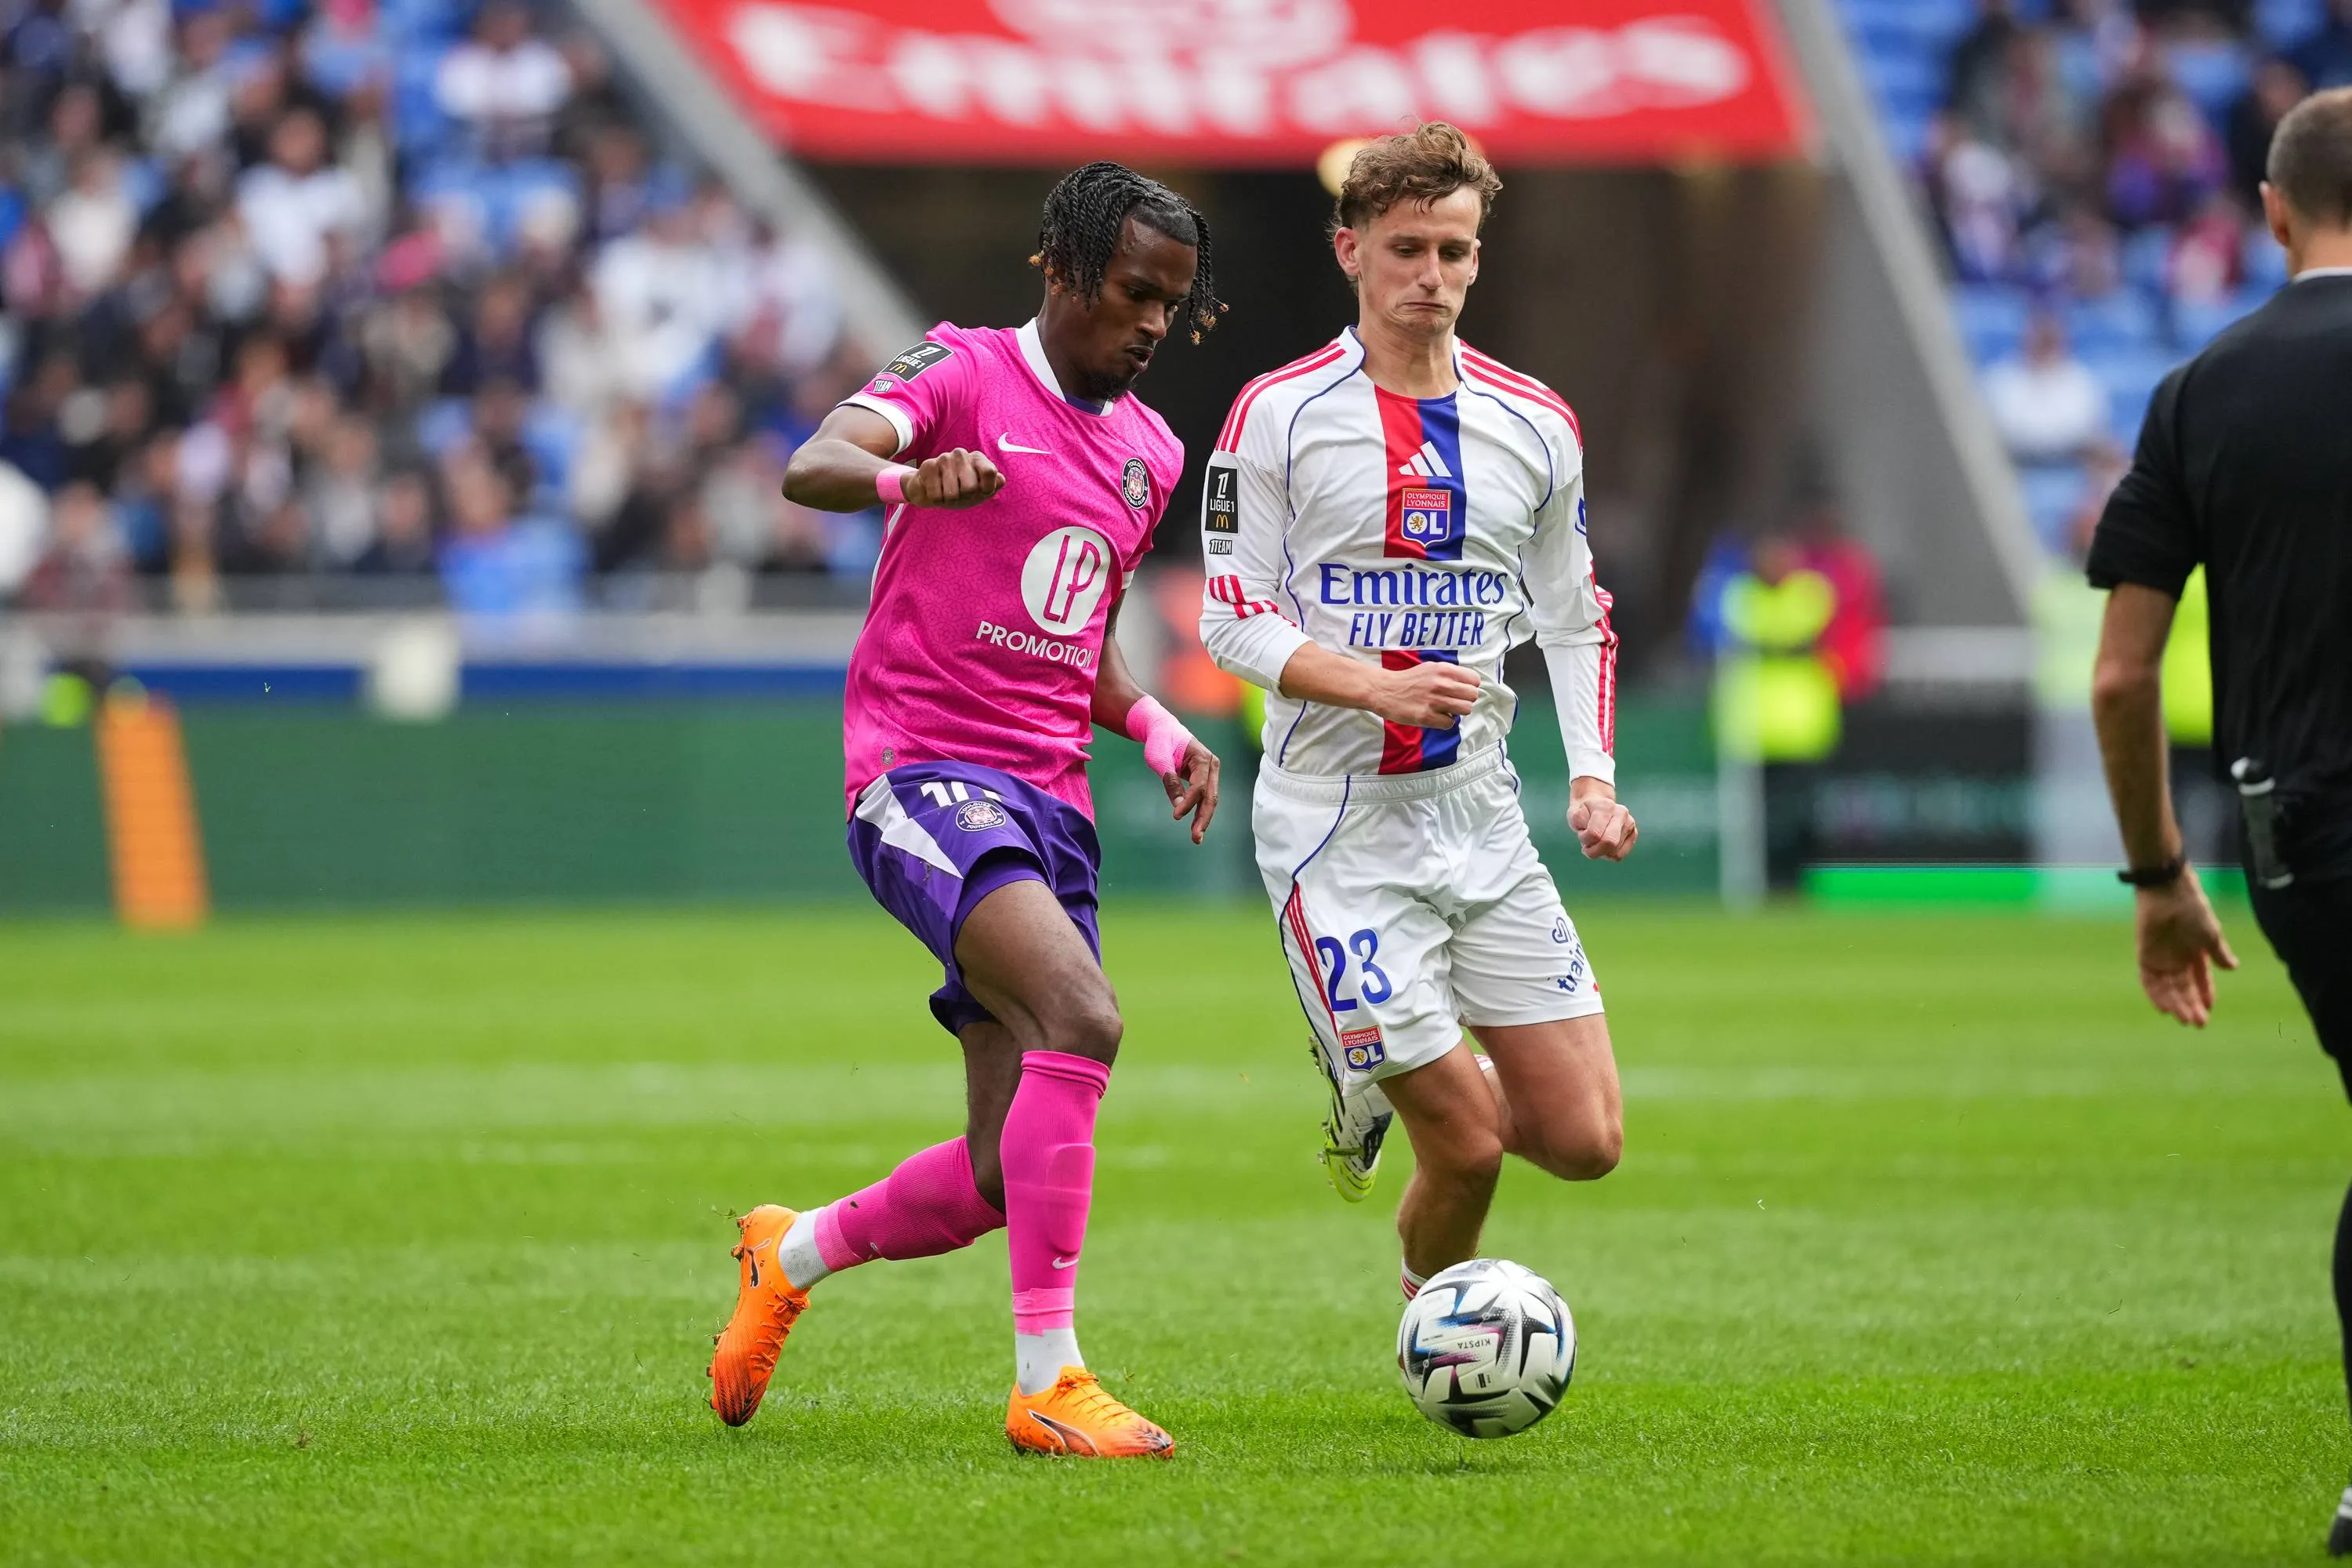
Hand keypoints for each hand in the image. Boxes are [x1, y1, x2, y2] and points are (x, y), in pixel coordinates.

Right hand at [903, 449, 1003, 508]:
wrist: (931, 490)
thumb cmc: (960, 490)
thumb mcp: (980, 491)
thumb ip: (994, 485)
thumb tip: (1000, 479)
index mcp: (977, 458)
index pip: (989, 472)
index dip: (987, 489)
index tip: (982, 492)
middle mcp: (961, 454)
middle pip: (971, 487)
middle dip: (966, 497)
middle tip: (961, 493)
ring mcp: (944, 458)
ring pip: (952, 494)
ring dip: (950, 500)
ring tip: (947, 492)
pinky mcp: (928, 466)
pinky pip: (936, 495)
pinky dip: (937, 500)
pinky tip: (936, 491)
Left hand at [1164, 737, 1220, 844]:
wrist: (1163, 730)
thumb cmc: (1160, 741)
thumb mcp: (1159, 758)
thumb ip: (1169, 780)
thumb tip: (1178, 804)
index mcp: (1203, 758)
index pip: (1199, 786)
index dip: (1189, 803)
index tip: (1176, 816)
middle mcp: (1212, 766)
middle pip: (1211, 797)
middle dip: (1203, 818)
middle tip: (1196, 838)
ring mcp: (1210, 774)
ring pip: (1209, 801)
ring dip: (1203, 819)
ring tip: (1196, 838)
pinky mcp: (1204, 780)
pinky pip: (1204, 799)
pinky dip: (1199, 812)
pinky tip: (1195, 827)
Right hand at [1369, 662, 1480, 728]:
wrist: (1385, 690)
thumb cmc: (1410, 680)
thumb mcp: (1431, 668)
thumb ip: (1450, 674)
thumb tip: (1469, 684)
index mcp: (1444, 669)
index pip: (1474, 680)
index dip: (1470, 686)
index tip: (1461, 690)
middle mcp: (1441, 683)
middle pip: (1472, 695)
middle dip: (1465, 700)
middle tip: (1454, 701)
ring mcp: (1434, 701)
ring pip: (1466, 709)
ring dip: (1457, 711)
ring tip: (1446, 709)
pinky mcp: (1426, 716)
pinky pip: (1450, 723)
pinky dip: (1445, 722)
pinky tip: (1436, 717)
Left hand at [1569, 780, 1637, 860]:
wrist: (1593, 807)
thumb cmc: (1583, 812)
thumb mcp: (1574, 814)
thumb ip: (1579, 821)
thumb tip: (1596, 836)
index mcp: (1606, 806)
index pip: (1595, 834)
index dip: (1584, 839)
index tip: (1581, 833)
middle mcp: (1621, 813)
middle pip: (1610, 843)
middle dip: (1593, 851)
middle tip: (1586, 845)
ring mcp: (1630, 823)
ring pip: (1614, 852)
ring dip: (1599, 852)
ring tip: (1596, 840)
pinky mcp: (1633, 834)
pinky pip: (1619, 855)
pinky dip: (1607, 855)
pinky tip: (1603, 845)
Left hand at [2134, 871, 2237, 1025]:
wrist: (2169, 892)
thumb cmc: (2193, 909)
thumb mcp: (2211, 934)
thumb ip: (2219, 952)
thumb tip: (2233, 968)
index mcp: (2195, 953)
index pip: (2200, 980)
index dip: (2204, 995)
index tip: (2210, 1010)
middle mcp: (2177, 958)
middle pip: (2183, 989)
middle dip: (2191, 1006)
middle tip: (2199, 1023)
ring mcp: (2161, 958)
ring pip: (2168, 989)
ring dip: (2176, 1005)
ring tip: (2184, 1019)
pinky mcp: (2145, 955)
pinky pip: (2149, 981)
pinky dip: (2155, 995)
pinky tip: (2164, 1008)